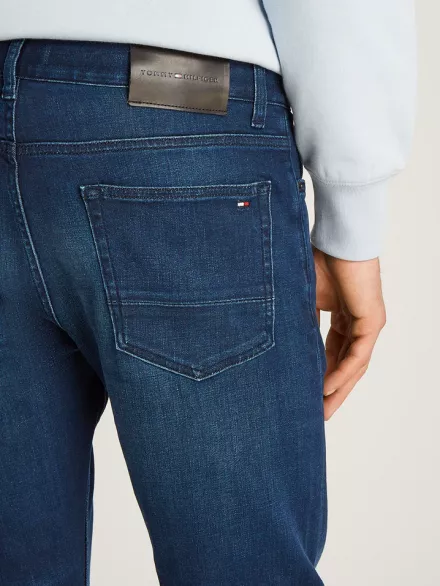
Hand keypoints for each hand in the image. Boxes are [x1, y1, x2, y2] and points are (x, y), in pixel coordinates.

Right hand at [313, 246, 385, 420]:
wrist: (337, 239)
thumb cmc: (320, 260)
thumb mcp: (304, 299)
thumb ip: (300, 322)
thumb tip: (281, 343)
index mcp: (343, 317)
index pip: (332, 353)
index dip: (319, 374)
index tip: (305, 393)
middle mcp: (358, 324)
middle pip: (345, 365)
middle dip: (331, 391)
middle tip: (317, 414)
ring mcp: (368, 324)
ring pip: (353, 365)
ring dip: (338, 389)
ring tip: (322, 410)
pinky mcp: (372, 322)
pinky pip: (357, 355)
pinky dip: (342, 373)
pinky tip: (327, 389)